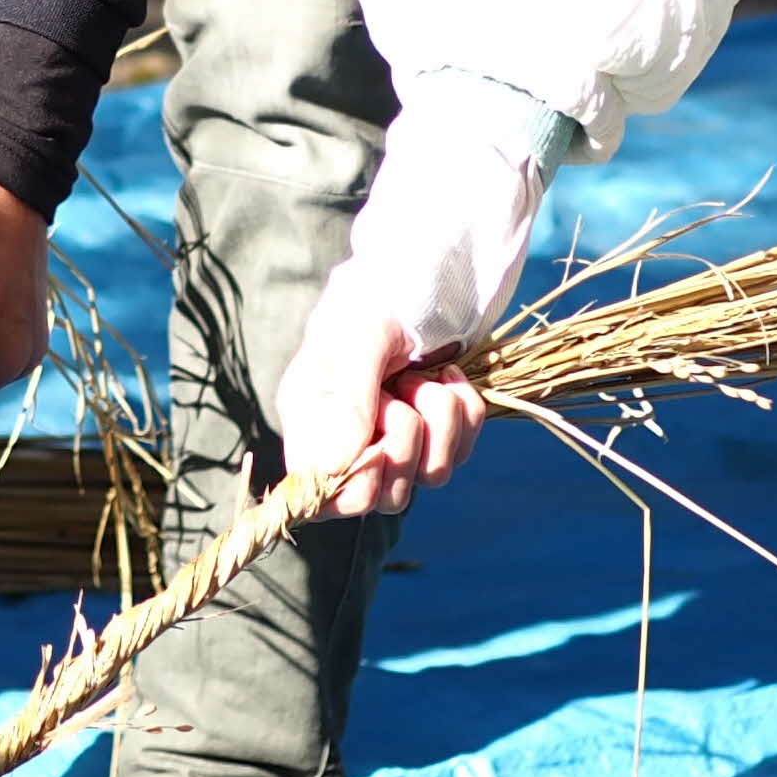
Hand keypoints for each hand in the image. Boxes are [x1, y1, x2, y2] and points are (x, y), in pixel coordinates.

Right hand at [275, 290, 486, 517]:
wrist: (421, 278)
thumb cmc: (372, 302)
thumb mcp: (357, 340)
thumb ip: (349, 400)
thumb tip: (337, 466)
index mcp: (311, 425)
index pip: (325, 496)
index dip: (357, 482)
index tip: (376, 444)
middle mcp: (351, 443)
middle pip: (384, 498)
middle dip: (404, 443)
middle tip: (400, 394)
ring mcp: (398, 443)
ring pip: (431, 476)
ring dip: (440, 423)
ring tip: (425, 378)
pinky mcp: (437, 436)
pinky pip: (463, 451)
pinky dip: (465, 413)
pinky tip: (449, 376)